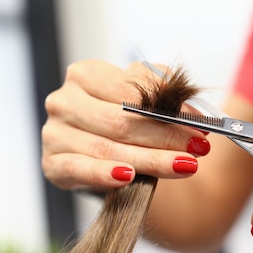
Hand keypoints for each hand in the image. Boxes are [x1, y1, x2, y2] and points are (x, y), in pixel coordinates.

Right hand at [42, 60, 209, 190]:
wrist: (99, 149)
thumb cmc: (120, 117)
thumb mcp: (142, 97)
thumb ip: (165, 94)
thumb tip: (190, 109)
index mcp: (84, 74)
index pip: (129, 92)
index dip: (167, 108)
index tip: (201, 125)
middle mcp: (64, 101)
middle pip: (120, 122)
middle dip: (165, 137)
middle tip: (198, 149)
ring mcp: (54, 133)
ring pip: (107, 149)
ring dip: (150, 160)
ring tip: (184, 166)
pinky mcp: (51, 163)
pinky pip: (80, 169)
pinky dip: (105, 174)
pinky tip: (129, 177)